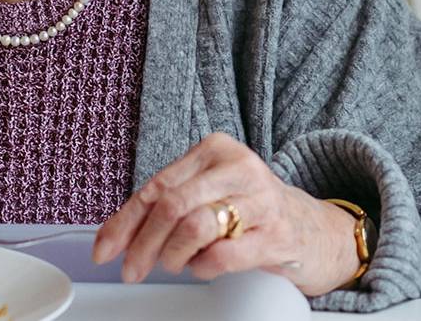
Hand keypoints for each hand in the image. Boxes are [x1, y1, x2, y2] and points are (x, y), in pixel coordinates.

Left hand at [93, 133, 361, 295]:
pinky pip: (223, 255)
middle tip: (132, 269)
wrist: (314, 230)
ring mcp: (261, 199)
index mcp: (216, 150)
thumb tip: (116, 235)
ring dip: (173, 256)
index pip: (156, 186)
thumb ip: (168, 204)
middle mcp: (239, 167)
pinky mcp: (276, 234)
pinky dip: (203, 267)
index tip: (105, 250)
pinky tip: (205, 266)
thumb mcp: (210, 193)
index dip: (124, 222)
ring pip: (194, 227)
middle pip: (171, 206)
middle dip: (142, 245)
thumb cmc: (251, 211)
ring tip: (176, 264)